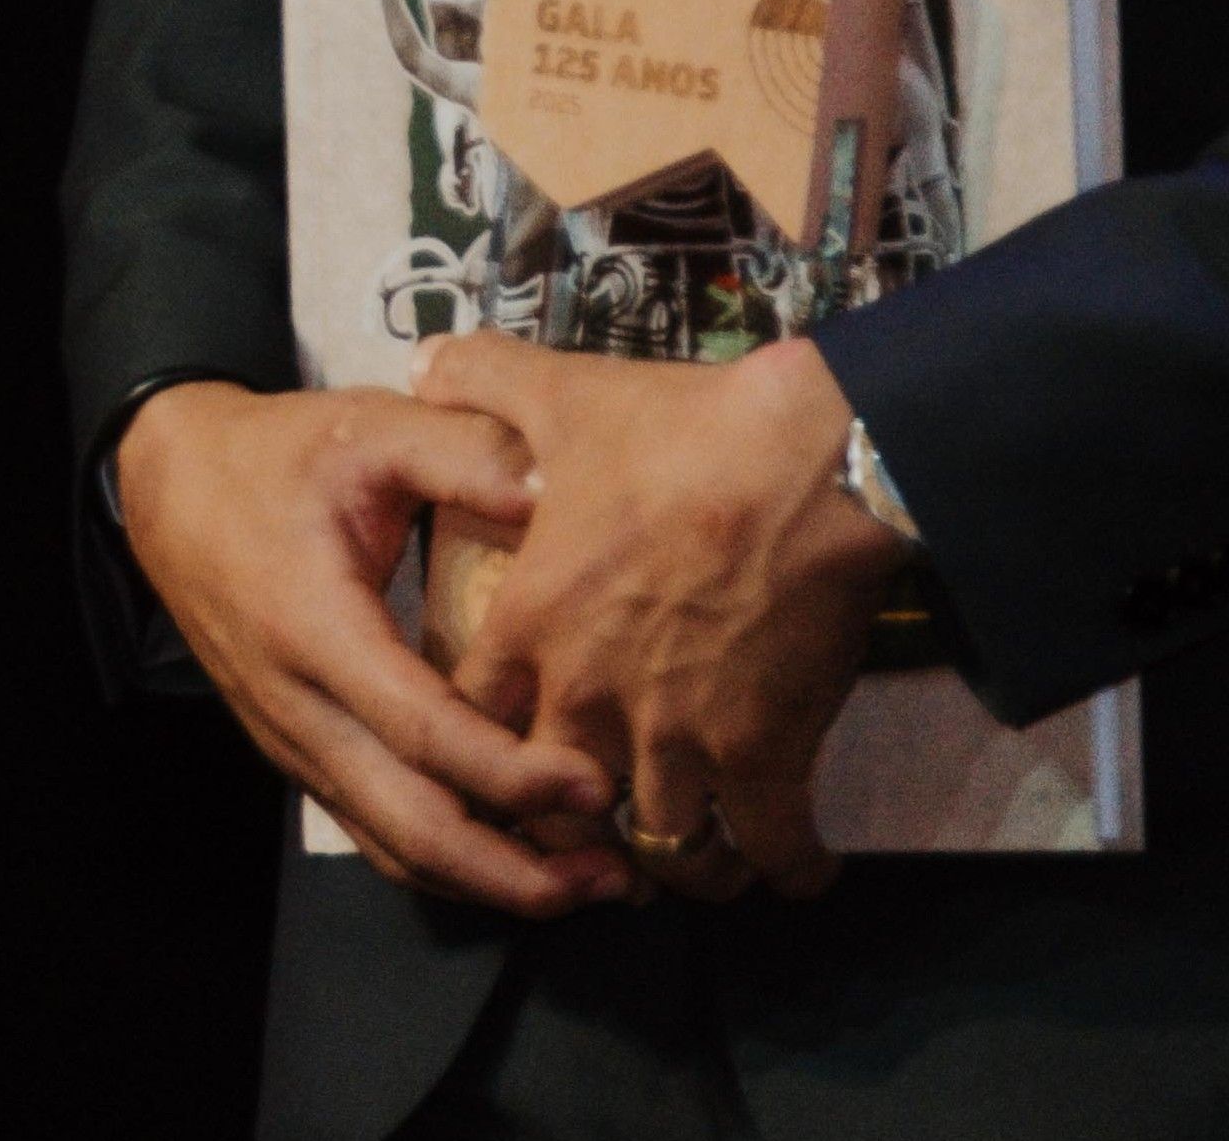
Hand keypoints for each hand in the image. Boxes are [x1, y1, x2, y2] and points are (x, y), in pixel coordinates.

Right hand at [112, 380, 628, 915]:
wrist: (170, 489)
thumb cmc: (275, 458)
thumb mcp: (366, 429)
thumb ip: (466, 453)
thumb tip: (565, 489)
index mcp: (314, 628)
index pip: (421, 732)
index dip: (512, 774)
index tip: (595, 782)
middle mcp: (299, 707)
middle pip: (411, 828)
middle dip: (517, 872)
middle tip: (616, 873)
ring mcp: (296, 742)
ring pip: (395, 849)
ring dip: (493, 882)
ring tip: (590, 882)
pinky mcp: (302, 754)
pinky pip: (378, 832)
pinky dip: (453, 861)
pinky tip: (519, 856)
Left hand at [412, 330, 902, 898]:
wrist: (806, 458)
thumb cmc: (678, 429)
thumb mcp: (562, 393)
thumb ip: (483, 381)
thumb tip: (423, 357)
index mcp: (530, 622)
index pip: (471, 718)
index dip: (484, 744)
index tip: (509, 755)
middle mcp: (591, 695)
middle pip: (557, 805)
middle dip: (576, 829)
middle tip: (607, 831)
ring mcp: (679, 734)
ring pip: (664, 844)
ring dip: (684, 863)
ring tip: (705, 861)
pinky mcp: (766, 753)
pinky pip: (771, 845)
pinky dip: (789, 868)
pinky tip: (802, 870)